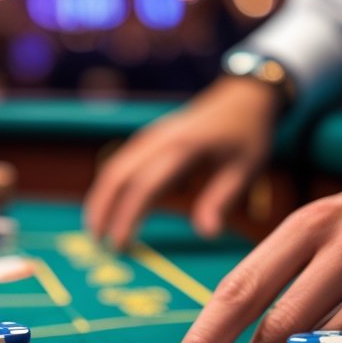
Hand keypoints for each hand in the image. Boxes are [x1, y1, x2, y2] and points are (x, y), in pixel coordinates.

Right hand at [84, 77, 279, 249]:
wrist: (241, 97)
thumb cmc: (247, 136)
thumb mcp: (245, 169)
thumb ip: (221, 200)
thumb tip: (206, 234)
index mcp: (183, 149)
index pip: (144, 186)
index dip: (127, 217)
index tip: (120, 245)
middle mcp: (159, 140)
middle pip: (117, 175)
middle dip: (101, 210)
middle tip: (97, 243)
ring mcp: (150, 137)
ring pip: (113, 168)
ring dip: (99, 199)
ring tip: (95, 231)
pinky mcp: (147, 139)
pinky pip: (119, 163)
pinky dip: (108, 187)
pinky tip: (106, 207)